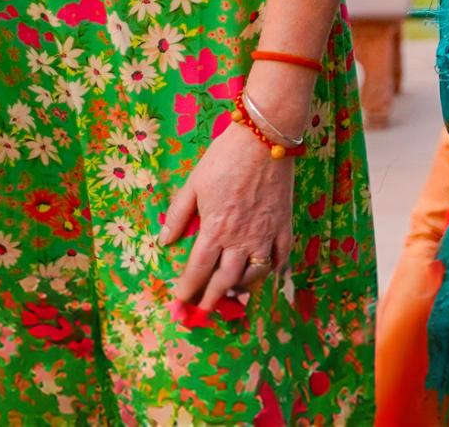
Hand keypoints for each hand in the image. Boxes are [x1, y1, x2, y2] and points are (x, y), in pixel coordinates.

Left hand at [160, 110, 300, 327]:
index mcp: (215, 229)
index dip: (187, 290)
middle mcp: (240, 240)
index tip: (180, 303)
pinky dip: (272, 272)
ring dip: (240, 290)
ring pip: (253, 276)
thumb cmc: (225, 157)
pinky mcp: (284, 226)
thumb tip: (164, 242)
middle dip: (211, 299)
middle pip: (224, 280)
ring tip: (231, 295)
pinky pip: (279, 259)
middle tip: (203, 311)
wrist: (266, 136)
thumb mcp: (194, 183)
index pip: (197, 270)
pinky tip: (264, 275)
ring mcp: (264, 235)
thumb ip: (178, 215)